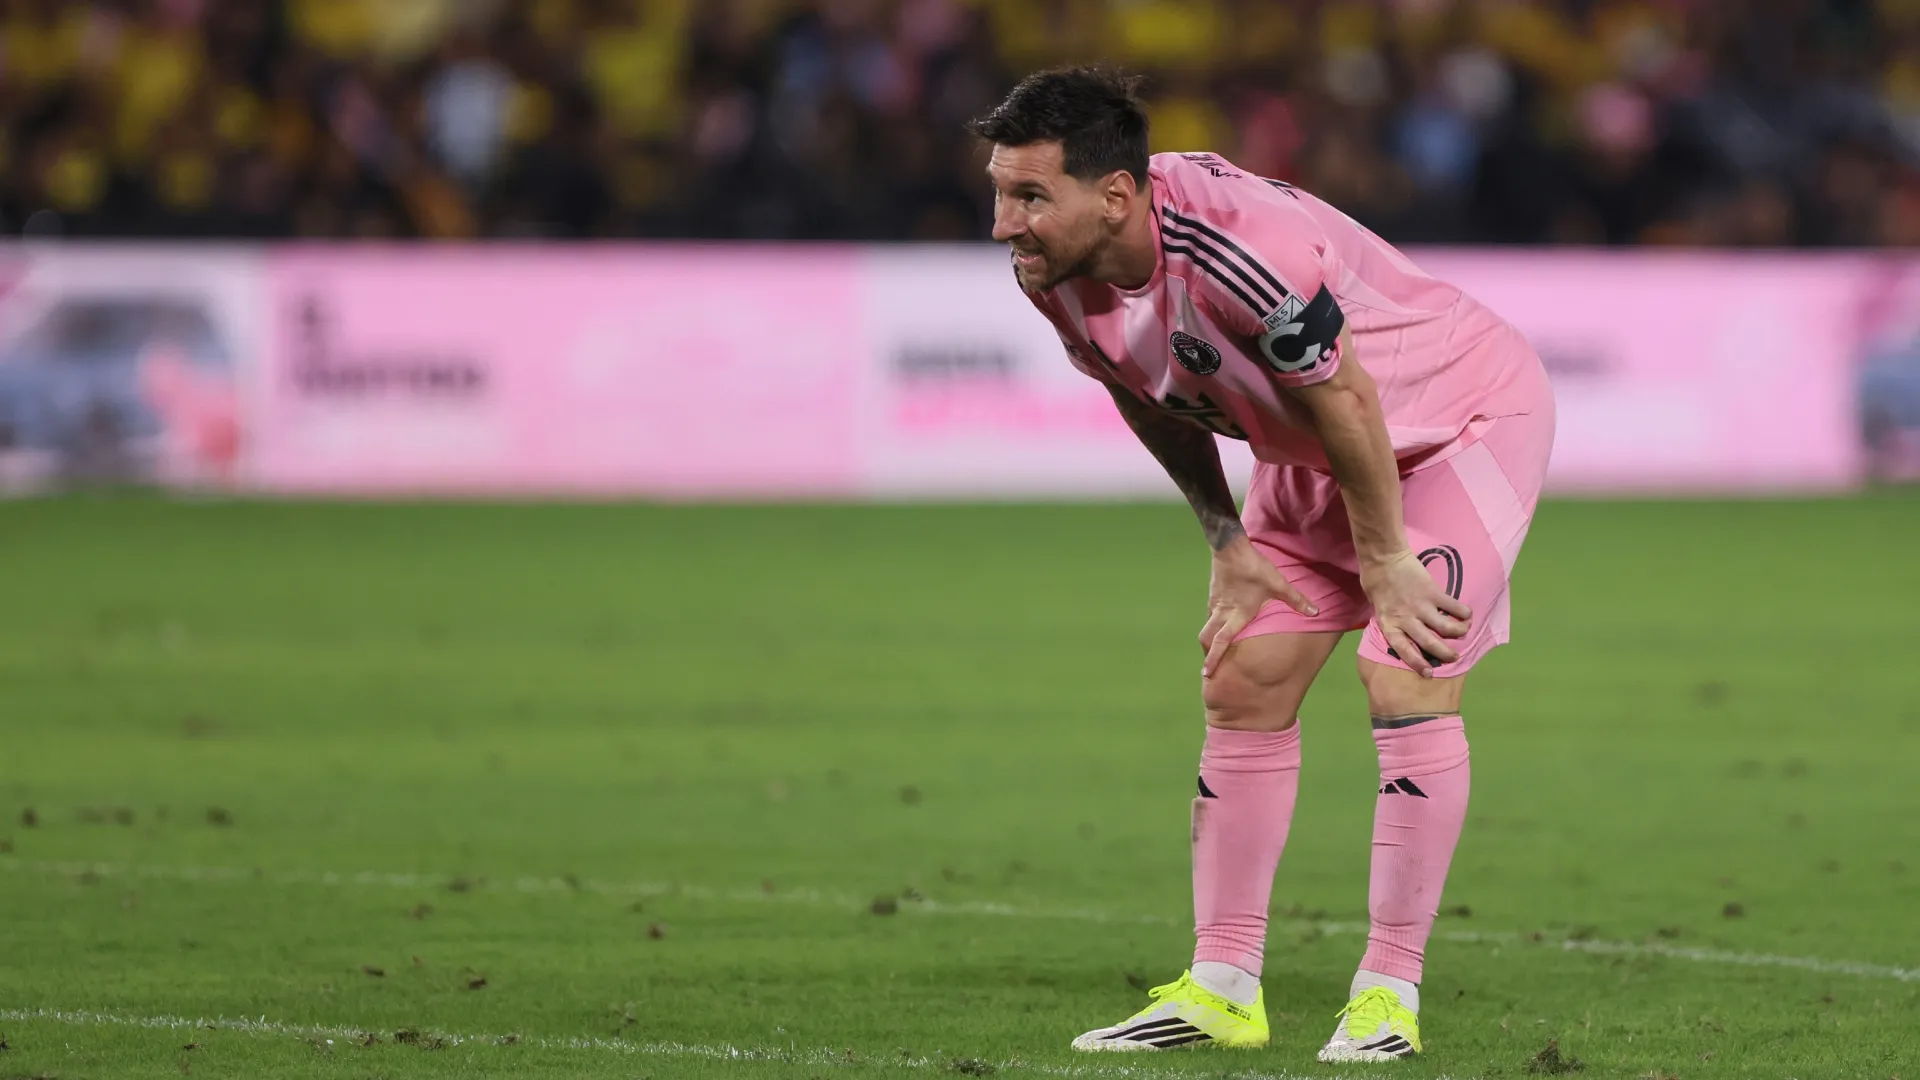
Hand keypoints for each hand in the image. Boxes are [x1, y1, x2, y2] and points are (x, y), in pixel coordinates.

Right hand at [1199, 536, 1318, 677]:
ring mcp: (1215, 604)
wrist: (1230, 548)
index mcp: (1237, 615)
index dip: (1213, 658)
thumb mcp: (1278, 585)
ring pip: (1207, 627)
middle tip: (1208, 667)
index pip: (1220, 641)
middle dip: (1207, 653)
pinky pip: (1210, 615)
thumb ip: (1296, 600)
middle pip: (1206, 637)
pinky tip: (1221, 623)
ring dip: (1209, 639)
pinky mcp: (1213, 595)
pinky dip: (1212, 625)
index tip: (1207, 673)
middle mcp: (1222, 612)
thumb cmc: (1254, 568)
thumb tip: (1316, 612)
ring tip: (1214, 648)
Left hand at [1361, 549, 1471, 677]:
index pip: (1404, 650)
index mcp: (1389, 625)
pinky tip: (1467, 615)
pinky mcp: (1433, 592)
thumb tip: (1403, 631)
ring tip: (1464, 631)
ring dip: (1459, 632)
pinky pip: (1453, 607)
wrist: (1383, 557)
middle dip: (1445, 653)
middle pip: (1429, 643)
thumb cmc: (1376, 582)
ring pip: (1445, 627)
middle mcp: (1406, 619)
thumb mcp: (1378, 608)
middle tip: (1454, 657)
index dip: (1417, 663)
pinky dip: (1463, 613)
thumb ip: (1391, 620)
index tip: (1429, 673)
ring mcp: (1421, 606)